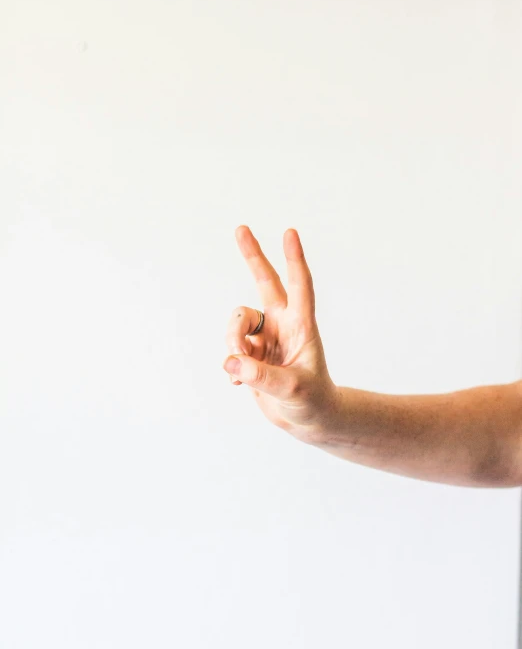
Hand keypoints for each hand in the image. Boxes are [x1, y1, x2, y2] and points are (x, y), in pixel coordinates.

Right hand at [222, 225, 339, 442]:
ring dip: (232, 342)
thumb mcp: (292, 390)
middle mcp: (282, 325)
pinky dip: (231, 366)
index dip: (294, 260)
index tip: (290, 232)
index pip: (300, 286)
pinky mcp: (251, 354)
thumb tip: (231, 362)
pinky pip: (230, 350)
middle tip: (241, 228)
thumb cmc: (311, 402)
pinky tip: (240, 384)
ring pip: (237, 322)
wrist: (308, 421)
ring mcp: (265, 338)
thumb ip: (261, 376)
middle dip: (253, 255)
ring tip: (241, 372)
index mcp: (302, 326)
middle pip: (265, 282)